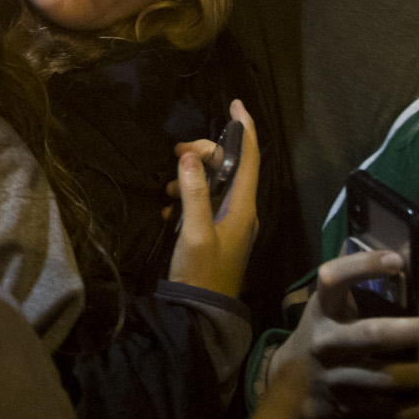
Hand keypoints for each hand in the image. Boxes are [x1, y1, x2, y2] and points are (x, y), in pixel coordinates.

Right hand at [165, 99, 260, 298]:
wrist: (201, 314)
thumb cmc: (201, 274)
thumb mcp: (195, 233)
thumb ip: (194, 192)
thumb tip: (189, 155)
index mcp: (244, 208)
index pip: (249, 158)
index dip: (245, 129)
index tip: (235, 104)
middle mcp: (242, 212)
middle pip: (229, 167)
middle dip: (203, 154)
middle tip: (176, 153)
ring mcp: (231, 224)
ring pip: (214, 184)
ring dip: (192, 177)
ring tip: (168, 187)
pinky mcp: (217, 234)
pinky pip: (205, 203)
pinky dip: (188, 197)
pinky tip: (169, 209)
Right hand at [268, 250, 418, 418]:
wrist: (292, 381)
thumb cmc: (327, 329)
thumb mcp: (330, 301)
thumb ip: (357, 277)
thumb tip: (403, 250)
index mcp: (322, 308)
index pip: (334, 279)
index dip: (364, 266)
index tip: (399, 262)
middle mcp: (325, 341)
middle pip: (373, 335)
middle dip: (412, 331)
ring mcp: (334, 379)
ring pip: (386, 377)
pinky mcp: (346, 409)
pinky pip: (388, 410)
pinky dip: (417, 406)